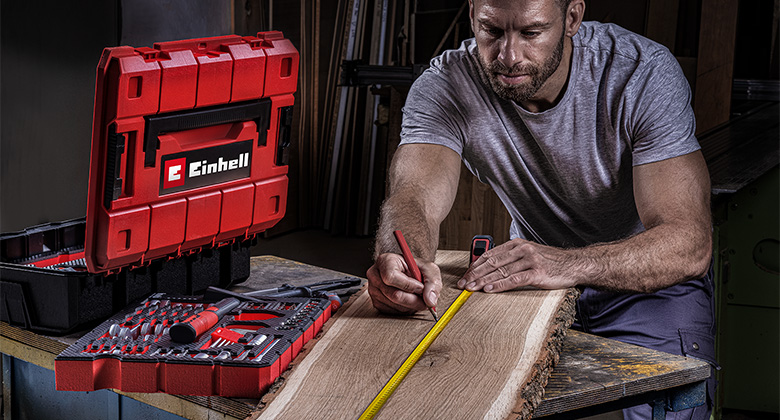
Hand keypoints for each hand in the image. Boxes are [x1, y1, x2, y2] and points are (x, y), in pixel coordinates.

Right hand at [366, 253, 441, 314]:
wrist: (408, 273)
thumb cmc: (415, 268)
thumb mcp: (428, 269)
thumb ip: (432, 282)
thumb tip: (430, 300)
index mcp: (385, 261)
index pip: (391, 277)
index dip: (408, 285)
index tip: (421, 288)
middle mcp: (375, 275)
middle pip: (394, 294)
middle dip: (414, 300)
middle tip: (425, 300)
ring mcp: (373, 290)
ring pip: (395, 305)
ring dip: (411, 305)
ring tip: (417, 297)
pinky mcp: (376, 302)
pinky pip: (392, 312)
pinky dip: (405, 310)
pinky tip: (409, 301)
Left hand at [457, 239, 579, 291]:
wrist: (574, 264)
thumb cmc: (550, 261)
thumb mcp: (529, 253)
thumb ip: (511, 258)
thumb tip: (489, 268)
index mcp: (517, 244)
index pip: (490, 255)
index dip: (475, 266)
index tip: (465, 275)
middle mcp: (522, 250)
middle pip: (492, 263)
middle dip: (475, 274)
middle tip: (463, 283)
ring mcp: (530, 260)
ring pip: (501, 272)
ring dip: (483, 281)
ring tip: (472, 288)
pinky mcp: (537, 273)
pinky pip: (514, 280)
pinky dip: (500, 285)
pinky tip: (490, 289)